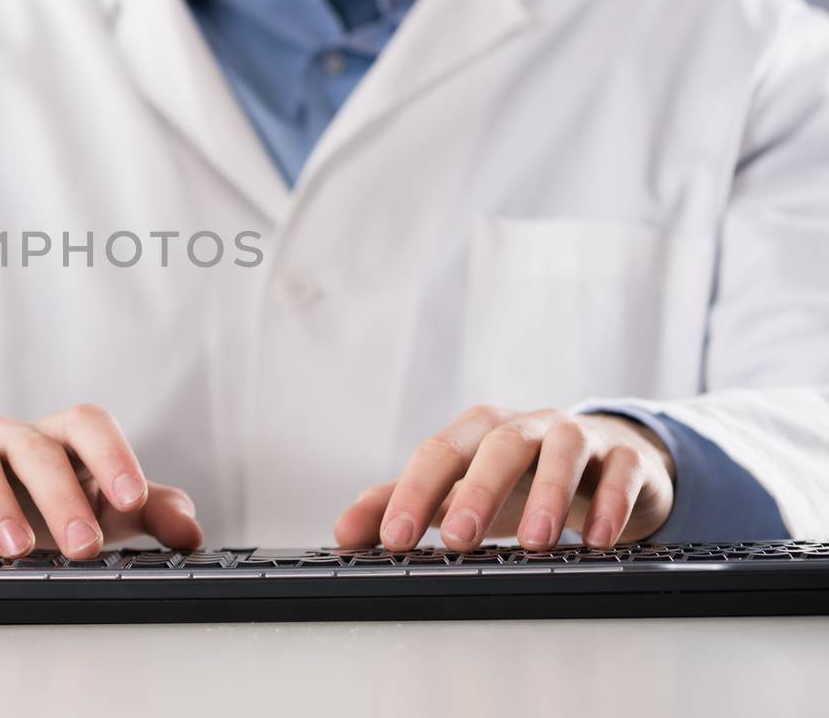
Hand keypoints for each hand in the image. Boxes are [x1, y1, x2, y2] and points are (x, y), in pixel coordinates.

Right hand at [0, 404, 203, 558]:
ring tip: (14, 550)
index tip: (131, 498)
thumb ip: (149, 512)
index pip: (89, 425)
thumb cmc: (39, 502)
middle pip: (38, 448)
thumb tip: (192, 531)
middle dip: (61, 496)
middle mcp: (14, 437)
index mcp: (62, 439)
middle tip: (81, 546)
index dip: (112, 454)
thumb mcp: (97, 507)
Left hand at [335, 406, 675, 551]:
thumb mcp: (459, 491)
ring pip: (562, 451)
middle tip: (461, 540)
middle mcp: (526, 426)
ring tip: (535, 543)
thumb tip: (344, 532)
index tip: (395, 539)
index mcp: (477, 432)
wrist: (606, 463)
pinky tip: (596, 539)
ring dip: (548, 495)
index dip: (414, 494)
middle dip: (478, 490)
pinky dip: (610, 502)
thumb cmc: (519, 479)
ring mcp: (578, 437)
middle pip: (498, 444)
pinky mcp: (625, 459)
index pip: (438, 454)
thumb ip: (399, 505)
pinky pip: (620, 472)